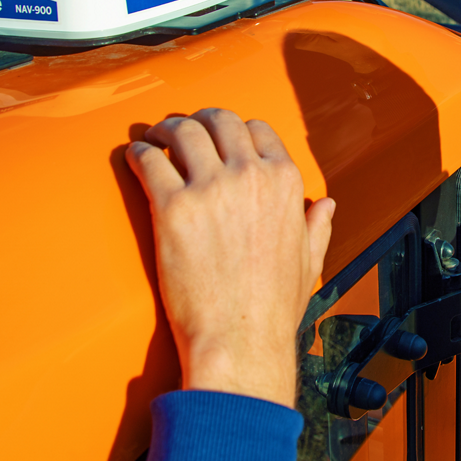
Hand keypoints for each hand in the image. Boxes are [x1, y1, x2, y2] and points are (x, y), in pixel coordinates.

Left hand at [126, 108, 334, 407]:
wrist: (239, 341)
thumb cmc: (272, 309)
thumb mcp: (308, 262)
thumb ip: (316, 227)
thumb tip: (326, 206)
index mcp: (285, 182)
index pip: (257, 129)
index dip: (234, 130)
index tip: (218, 138)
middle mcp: (250, 174)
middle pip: (218, 120)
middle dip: (198, 120)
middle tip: (179, 131)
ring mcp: (210, 188)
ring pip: (181, 130)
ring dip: (164, 130)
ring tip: (153, 139)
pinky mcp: (172, 207)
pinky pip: (150, 160)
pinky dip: (139, 154)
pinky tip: (135, 158)